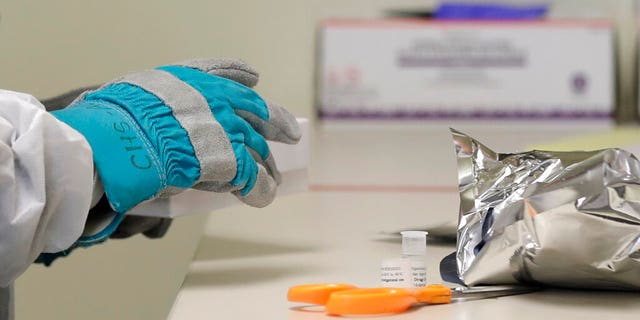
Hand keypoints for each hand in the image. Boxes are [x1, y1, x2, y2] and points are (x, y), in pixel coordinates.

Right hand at [52, 58, 300, 212]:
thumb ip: (163, 94)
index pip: (229, 77)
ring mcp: (228, 130)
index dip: (243, 79)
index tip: (255, 80)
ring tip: (274, 178)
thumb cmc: (121, 116)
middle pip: (257, 115)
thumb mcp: (141, 90)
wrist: (122, 137)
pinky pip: (252, 177)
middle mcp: (220, 101)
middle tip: (291, 134)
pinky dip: (259, 188)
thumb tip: (162, 102)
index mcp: (197, 82)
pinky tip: (264, 195)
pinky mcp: (231, 160)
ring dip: (267, 166)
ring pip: (257, 149)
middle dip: (276, 125)